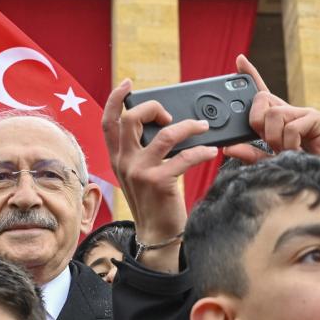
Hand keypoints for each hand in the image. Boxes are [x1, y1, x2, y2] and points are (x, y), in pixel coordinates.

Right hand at [102, 79, 218, 271]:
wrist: (156, 234)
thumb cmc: (154, 201)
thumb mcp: (139, 174)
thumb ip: (142, 150)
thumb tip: (164, 124)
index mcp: (118, 158)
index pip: (108, 122)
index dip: (115, 99)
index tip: (128, 84)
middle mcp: (124, 162)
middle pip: (130, 119)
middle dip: (153, 107)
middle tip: (171, 114)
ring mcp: (140, 171)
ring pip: (165, 134)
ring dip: (189, 126)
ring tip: (203, 127)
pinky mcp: (159, 182)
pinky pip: (184, 156)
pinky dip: (202, 151)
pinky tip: (211, 151)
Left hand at [221, 55, 319, 164]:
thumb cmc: (301, 165)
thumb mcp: (270, 161)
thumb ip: (250, 154)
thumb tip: (228, 148)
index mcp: (278, 119)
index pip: (262, 93)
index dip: (251, 76)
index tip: (239, 60)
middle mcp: (290, 111)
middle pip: (262, 99)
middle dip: (256, 121)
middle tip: (267, 141)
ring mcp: (305, 112)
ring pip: (274, 114)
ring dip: (274, 137)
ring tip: (285, 150)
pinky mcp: (317, 118)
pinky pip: (291, 127)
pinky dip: (290, 144)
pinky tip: (298, 151)